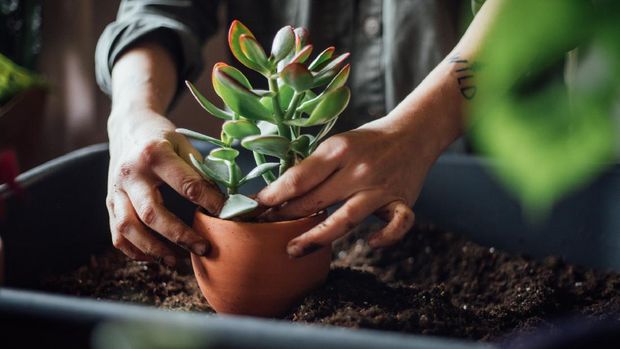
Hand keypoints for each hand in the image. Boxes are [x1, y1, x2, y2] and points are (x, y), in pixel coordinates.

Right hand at [106, 108, 224, 265]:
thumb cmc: (163, 138)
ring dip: (154, 249)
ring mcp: (115, 190)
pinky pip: (117, 234)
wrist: (127, 127)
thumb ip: (201, 171)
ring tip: (177, 261)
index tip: (226, 215)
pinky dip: (135, 250)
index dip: (210, 202)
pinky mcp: (109, 202)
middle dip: (180, 235)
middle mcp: (130, 173)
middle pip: (152, 213)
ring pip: (129, 228)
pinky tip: (156, 256)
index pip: (186, 185)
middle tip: (204, 248)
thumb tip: (225, 202)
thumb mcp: (184, 144)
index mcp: (154, 154)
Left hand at [257, 118, 436, 257]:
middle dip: (285, 216)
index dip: (273, 195)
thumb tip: (277, 192)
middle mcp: (359, 169)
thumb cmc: (367, 142)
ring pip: (347, 219)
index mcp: (338, 150)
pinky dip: (386, 237)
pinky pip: (397, 225)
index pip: (299, 178)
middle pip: (316, 199)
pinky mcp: (403, 201)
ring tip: (293, 250)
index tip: (253, 207)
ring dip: (317, 237)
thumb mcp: (337, 143)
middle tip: (264, 230)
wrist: (413, 134)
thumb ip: (313, 166)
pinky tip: (370, 242)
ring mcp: (381, 188)